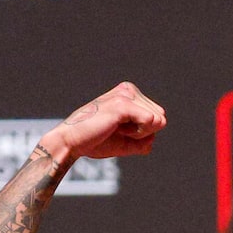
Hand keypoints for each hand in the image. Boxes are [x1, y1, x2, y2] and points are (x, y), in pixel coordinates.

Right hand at [42, 81, 164, 164]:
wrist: (71, 142)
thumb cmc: (96, 141)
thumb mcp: (127, 141)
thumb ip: (146, 137)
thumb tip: (161, 124)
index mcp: (130, 94)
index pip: (158, 117)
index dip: (144, 132)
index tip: (121, 131)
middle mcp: (129, 90)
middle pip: (160, 118)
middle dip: (144, 132)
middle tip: (118, 131)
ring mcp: (126, 95)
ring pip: (157, 121)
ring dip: (139, 133)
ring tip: (115, 129)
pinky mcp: (123, 104)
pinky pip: (150, 122)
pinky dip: (137, 134)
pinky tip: (116, 129)